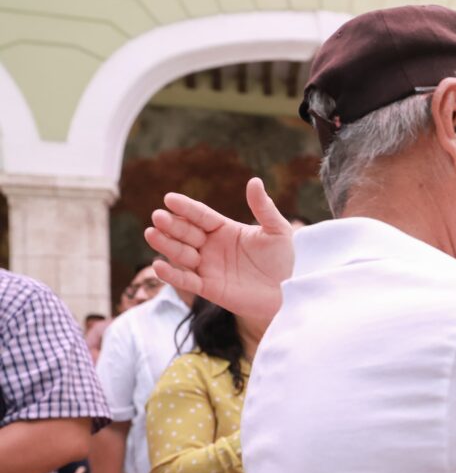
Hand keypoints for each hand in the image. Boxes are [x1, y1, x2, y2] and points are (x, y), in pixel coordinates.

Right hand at [144, 178, 294, 322]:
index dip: (185, 207)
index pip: (200, 215)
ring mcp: (207, 267)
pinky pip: (186, 281)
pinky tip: (158, 265)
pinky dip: (171, 275)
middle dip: (172, 225)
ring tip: (151, 234)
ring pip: (181, 254)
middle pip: (186, 232)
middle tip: (158, 216)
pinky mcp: (208, 288)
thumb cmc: (282, 260)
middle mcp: (211, 246)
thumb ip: (264, 208)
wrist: (287, 292)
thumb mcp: (277, 231)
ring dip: (166, 245)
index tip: (169, 199)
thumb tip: (255, 181)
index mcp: (224, 229)